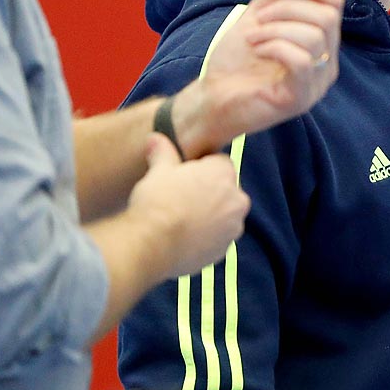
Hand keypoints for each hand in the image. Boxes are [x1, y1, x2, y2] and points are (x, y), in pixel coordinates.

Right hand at [125, 134, 249, 278]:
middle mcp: (236, 200)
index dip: (201, 168)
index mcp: (224, 174)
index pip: (220, 163)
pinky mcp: (223, 252)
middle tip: (181, 199)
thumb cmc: (157, 202)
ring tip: (180, 221)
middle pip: (225, 191)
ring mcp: (232, 228)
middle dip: (209, 193)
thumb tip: (156, 138)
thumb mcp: (158, 170)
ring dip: (209, 217)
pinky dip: (205, 238)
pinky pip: (216, 239)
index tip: (184, 176)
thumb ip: (162, 152)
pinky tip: (183, 238)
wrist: (153, 244)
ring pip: (223, 217)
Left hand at [181, 0, 343, 150]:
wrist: (212, 99)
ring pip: (315, 37)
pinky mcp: (299, 99)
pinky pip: (301, 61)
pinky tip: (256, 49)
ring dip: (276, 28)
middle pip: (328, 16)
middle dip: (288, 7)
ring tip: (252, 37)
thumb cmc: (237, 62)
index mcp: (322, 42)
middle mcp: (326, 63)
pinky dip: (275, 46)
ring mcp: (316, 84)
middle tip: (259, 17)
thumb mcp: (258, 15)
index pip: (334, 1)